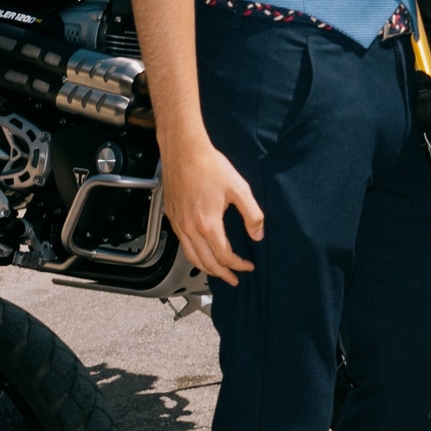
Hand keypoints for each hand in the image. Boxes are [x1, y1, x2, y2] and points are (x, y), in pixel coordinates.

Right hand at [163, 135, 261, 284]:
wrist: (184, 151)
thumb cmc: (210, 166)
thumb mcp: (239, 189)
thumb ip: (252, 215)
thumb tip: (258, 234)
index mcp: (207, 224)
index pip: (224, 256)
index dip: (238, 265)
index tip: (248, 266)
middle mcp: (189, 228)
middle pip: (206, 262)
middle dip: (222, 273)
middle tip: (234, 279)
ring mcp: (178, 223)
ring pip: (191, 256)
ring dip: (206, 268)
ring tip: (218, 273)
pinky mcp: (173, 217)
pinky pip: (183, 244)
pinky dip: (193, 255)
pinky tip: (201, 253)